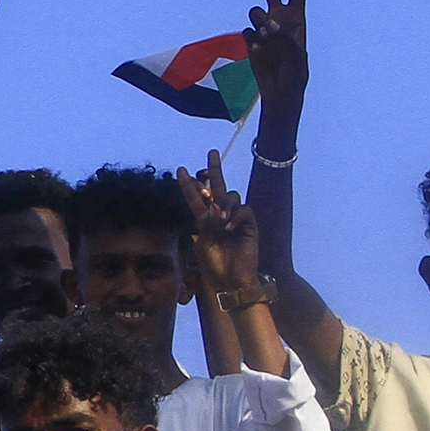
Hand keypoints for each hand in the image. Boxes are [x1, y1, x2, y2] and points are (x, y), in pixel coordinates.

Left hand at [182, 152, 261, 292]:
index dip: (189, 184)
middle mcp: (220, 213)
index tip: (181, 170)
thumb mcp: (202, 241)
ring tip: (220, 222)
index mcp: (205, 218)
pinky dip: (235, 216)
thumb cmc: (214, 263)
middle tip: (212, 152)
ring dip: (224, 205)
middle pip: (217, 186)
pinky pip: (243, 210)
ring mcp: (235, 217)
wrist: (231, 278)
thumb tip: (212, 205)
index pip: (196, 197)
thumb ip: (205, 221)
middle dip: (214, 168)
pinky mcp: (249, 223)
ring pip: (231, 196)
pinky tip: (230, 228)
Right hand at [244, 0, 307, 121]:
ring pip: (255, 12)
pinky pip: (247, 31)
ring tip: (265, 36)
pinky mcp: (251, 41)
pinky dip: (252, 40)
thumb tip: (268, 24)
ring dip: (259, 20)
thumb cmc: (295, 75)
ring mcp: (264, 30)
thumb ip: (285, 35)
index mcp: (296, 20)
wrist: (279, 92)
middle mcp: (279, 20)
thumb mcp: (297, 55)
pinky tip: (258, 53)